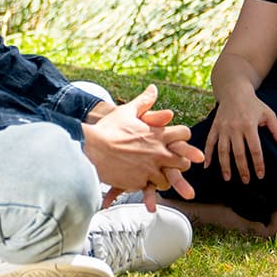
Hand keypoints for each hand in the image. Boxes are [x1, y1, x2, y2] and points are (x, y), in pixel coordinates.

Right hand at [83, 85, 201, 201]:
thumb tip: (153, 89)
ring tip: (155, 176)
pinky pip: (150, 188)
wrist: (92, 148)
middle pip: (184, 162)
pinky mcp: (139, 182)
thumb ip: (143, 101)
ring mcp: (150, 169)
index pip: (184, 134)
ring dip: (163, 178)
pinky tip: (139, 182)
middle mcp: (158, 153)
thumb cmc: (108, 129)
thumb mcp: (126, 111)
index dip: (183, 138)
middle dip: (179, 163)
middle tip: (172, 164)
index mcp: (158, 134)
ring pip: (168, 180)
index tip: (179, 141)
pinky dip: (146, 186)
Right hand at [203, 89, 276, 184]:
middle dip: (242, 169)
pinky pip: (210, 143)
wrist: (234, 91)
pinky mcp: (214, 127)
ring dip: (225, 166)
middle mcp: (235, 128)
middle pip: (239, 153)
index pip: (255, 149)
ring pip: (223, 151)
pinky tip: (207, 166)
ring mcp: (223, 128)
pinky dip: (208, 155)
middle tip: (246, 180)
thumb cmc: (253, 103)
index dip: (258, 164)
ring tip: (228, 178)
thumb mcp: (268, 114)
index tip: (260, 175)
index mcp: (249, 125)